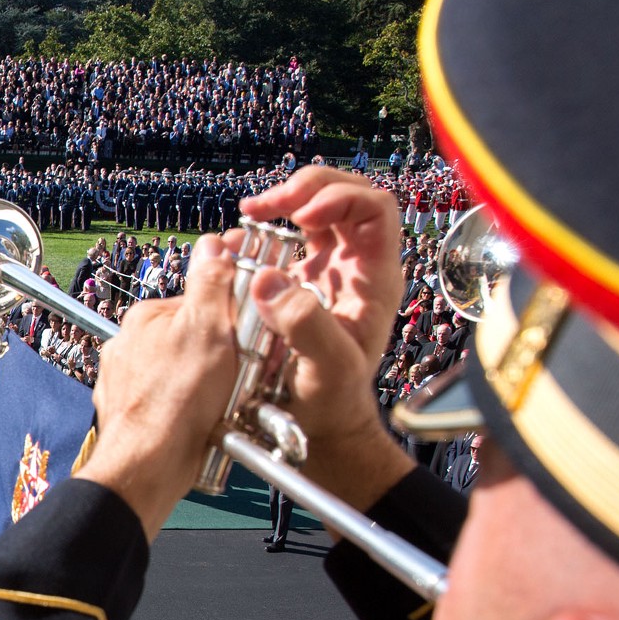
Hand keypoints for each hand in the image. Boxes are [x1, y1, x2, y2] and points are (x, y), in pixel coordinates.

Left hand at [77, 235, 241, 539]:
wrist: (149, 466)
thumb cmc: (177, 402)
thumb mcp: (209, 328)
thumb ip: (211, 282)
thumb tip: (212, 245)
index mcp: (144, 319)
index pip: (197, 303)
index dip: (230, 320)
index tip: (245, 337)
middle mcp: (127, 348)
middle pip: (188, 339)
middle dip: (217, 355)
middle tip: (235, 376)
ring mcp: (126, 383)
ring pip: (179, 374)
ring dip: (204, 386)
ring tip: (219, 404)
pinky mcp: (132, 415)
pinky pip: (169, 405)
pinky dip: (187, 412)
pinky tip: (201, 422)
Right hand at [239, 170, 415, 509]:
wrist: (321, 430)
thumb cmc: (332, 405)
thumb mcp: (326, 370)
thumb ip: (304, 325)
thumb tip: (269, 280)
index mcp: (374, 279)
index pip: (373, 209)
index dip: (338, 198)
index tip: (297, 216)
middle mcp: (356, 268)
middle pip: (344, 196)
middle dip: (303, 189)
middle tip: (262, 207)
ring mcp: (330, 272)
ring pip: (317, 210)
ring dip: (284, 203)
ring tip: (250, 215)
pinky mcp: (303, 283)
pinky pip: (290, 237)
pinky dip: (267, 229)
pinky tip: (244, 241)